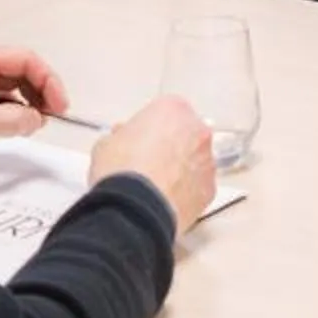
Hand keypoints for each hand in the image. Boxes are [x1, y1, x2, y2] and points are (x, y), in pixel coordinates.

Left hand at [0, 42, 69, 170]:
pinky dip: (11, 112)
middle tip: (50, 120)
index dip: (48, 81)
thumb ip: (11, 119)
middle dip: (39, 92)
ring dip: (26, 104)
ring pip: (10, 87)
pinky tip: (16, 128)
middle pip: (20, 70)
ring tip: (33, 126)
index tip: (59, 108)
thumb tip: (38, 119)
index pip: (25, 59)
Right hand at [91, 95, 218, 229]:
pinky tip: (164, 200)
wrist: (136, 208)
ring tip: (154, 186)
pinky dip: (185, 192)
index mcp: (173, 109)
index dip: (147, 128)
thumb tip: (123, 143)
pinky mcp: (209, 189)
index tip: (136, 140)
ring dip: (180, 168)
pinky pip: (197, 186)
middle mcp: (197, 131)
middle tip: (146, 162)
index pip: (163, 112)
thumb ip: (122, 136)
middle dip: (169, 145)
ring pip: (194, 160)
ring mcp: (207, 161)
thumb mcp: (107, 143)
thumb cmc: (122, 170)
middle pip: (184, 133)